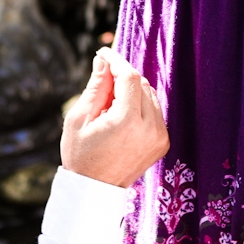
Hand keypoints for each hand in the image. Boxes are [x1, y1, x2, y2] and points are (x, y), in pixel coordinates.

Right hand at [60, 47, 168, 187]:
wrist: (94, 190)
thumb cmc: (81, 154)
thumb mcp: (79, 118)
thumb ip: (96, 87)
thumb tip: (104, 60)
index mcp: (127, 122)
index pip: (129, 77)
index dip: (116, 61)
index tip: (103, 54)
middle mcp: (150, 129)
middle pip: (141, 83)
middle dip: (122, 76)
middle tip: (102, 80)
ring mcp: (160, 137)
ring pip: (150, 94)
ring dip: (132, 89)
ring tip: (110, 102)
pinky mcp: (163, 142)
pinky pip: (155, 110)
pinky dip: (140, 104)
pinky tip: (122, 114)